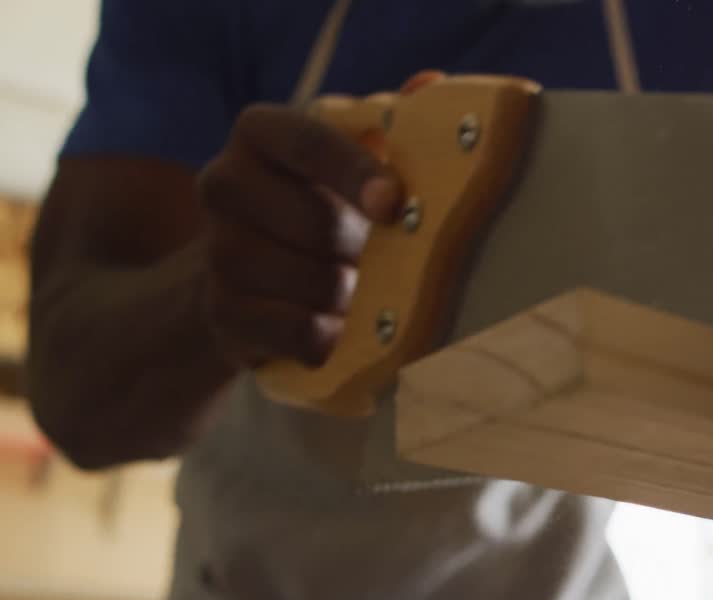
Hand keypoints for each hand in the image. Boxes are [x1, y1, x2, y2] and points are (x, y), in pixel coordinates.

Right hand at [196, 104, 401, 367]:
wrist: (260, 279)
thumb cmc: (326, 204)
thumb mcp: (356, 158)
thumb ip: (390, 125)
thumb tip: (431, 86)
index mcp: (260, 133)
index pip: (307, 142)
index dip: (354, 171)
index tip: (394, 202)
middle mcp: (223, 183)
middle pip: (315, 222)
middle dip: (364, 249)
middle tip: (389, 260)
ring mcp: (217, 251)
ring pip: (309, 282)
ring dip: (353, 295)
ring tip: (366, 294)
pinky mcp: (223, 313)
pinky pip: (293, 330)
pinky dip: (329, 335)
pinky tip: (343, 328)